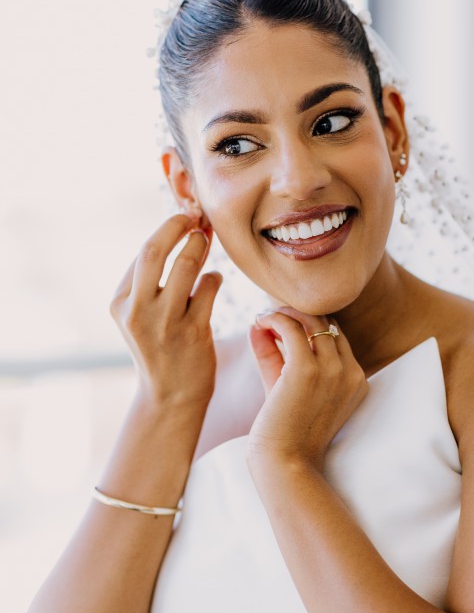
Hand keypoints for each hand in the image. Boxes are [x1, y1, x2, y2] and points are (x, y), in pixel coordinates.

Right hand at [110, 212, 221, 406]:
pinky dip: (215, 277)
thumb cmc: (162, 346)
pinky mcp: (193, 332)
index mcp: (120, 302)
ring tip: (206, 241)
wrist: (170, 395)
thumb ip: (153, 280)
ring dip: (200, 248)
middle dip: (177, 226)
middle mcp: (137, 310)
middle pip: (154, 251)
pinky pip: (209, 288)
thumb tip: (182, 232)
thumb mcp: (143, 314)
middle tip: (196, 218)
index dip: (167, 229)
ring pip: (185, 266)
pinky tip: (213, 280)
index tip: (185, 217)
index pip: (142, 253)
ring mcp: (164, 322)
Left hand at [246, 309, 367, 472]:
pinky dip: (274, 318)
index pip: (337, 336)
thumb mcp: (286, 389)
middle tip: (272, 314)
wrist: (285, 464)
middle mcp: (350, 372)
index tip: (284, 322)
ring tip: (264, 317)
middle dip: (299, 314)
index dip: (310, 324)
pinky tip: (259, 321)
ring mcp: (332, 370)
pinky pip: (292, 328)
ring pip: (312, 320)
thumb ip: (274, 356)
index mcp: (356, 380)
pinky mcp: (307, 370)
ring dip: (285, 313)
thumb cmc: (285, 434)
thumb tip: (259, 324)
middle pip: (328, 324)